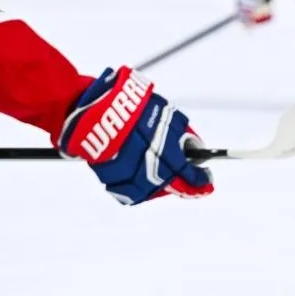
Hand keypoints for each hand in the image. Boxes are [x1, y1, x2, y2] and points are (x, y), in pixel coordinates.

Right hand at [58, 67, 214, 204]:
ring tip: (164, 184)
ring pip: (143, 191)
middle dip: (180, 187)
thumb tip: (196, 150)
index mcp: (158, 142)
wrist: (88, 104)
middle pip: (165, 184)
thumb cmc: (130, 106)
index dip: (198, 180)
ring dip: (157, 189)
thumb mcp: (163, 112)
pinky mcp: (103, 172)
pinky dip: (133, 189)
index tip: (206, 183)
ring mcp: (120, 167)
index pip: (184, 170)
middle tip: (190, 187)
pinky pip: (121, 189)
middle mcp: (140, 157)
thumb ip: (180, 133)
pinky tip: (141, 182)